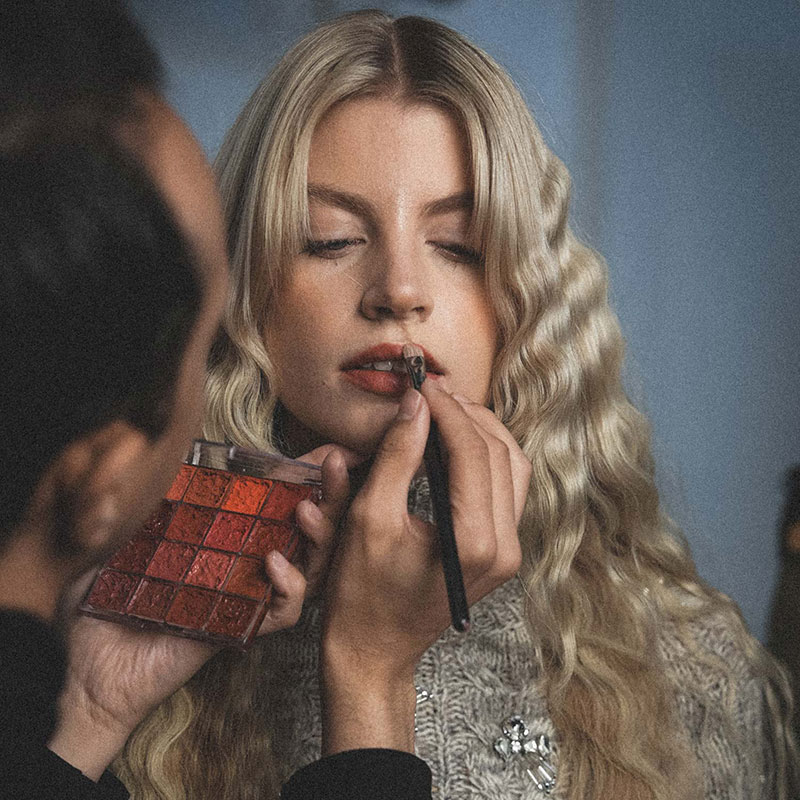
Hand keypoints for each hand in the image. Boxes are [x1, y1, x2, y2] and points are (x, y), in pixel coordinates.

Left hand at [48, 446, 351, 780]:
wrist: (91, 670)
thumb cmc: (110, 597)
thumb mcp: (133, 531)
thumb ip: (161, 495)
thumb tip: (182, 451)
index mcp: (232, 534)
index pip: (280, 498)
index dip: (309, 473)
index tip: (329, 448)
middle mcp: (249, 562)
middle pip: (310, 528)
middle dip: (332, 495)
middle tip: (337, 464)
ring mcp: (251, 595)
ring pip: (312, 566)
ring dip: (321, 535)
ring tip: (308, 511)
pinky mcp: (245, 627)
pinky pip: (285, 611)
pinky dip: (290, 586)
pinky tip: (274, 563)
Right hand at [321, 382, 529, 753]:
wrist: (375, 650)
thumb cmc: (362, 593)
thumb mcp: (369, 518)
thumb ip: (397, 455)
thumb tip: (416, 403)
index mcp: (475, 541)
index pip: (473, 451)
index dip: (447, 410)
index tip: (420, 384)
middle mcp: (505, 546)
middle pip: (501, 453)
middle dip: (466, 414)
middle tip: (430, 390)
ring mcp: (509, 551)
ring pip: (514, 466)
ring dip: (482, 431)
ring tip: (444, 409)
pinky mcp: (503, 551)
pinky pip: (508, 488)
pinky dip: (486, 456)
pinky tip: (455, 442)